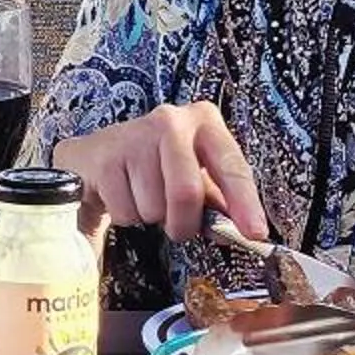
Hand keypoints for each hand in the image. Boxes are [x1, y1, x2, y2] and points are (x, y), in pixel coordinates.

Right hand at [48, 101, 266, 242]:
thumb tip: (240, 231)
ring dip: (152, 217)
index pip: (231, 165)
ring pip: (153, 207)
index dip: (245, 202)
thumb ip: (218, 201)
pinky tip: (125, 195)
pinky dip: (128, 217)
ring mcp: (135, 136)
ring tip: (145, 197)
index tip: (255, 233)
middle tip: (179, 229)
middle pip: (186, 192)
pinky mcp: (105, 156)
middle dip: (183, 223)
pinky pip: (126, 211)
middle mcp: (171, 121)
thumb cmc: (158, 164)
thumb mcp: (194, 172)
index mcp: (205, 122)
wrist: (99, 152)